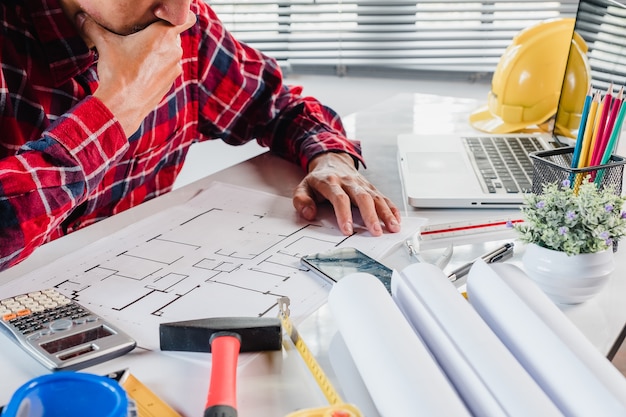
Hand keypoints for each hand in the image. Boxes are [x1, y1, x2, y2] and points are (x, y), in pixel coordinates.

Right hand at [75, 11, 196, 135]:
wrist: (122, 105)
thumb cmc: (117, 72)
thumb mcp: (105, 44)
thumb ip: (93, 27)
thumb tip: (80, 17)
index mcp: (164, 35)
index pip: (186, 18)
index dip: (179, 15)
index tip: (165, 17)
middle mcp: (175, 50)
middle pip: (173, 34)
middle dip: (160, 34)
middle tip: (142, 34)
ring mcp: (175, 68)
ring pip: (170, 52)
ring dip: (160, 51)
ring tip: (140, 53)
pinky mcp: (171, 82)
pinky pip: (168, 68)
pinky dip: (159, 66)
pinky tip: (141, 69)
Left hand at [293, 152, 401, 235]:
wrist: (331, 161)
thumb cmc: (318, 180)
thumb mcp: (303, 187)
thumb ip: (302, 200)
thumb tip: (309, 214)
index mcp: (330, 182)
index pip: (339, 198)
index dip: (344, 214)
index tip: (347, 230)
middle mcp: (349, 182)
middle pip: (362, 197)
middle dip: (370, 215)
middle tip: (376, 232)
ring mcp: (362, 184)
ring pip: (376, 197)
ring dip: (386, 213)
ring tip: (393, 227)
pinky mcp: (370, 187)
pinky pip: (383, 196)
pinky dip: (391, 208)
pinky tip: (397, 219)